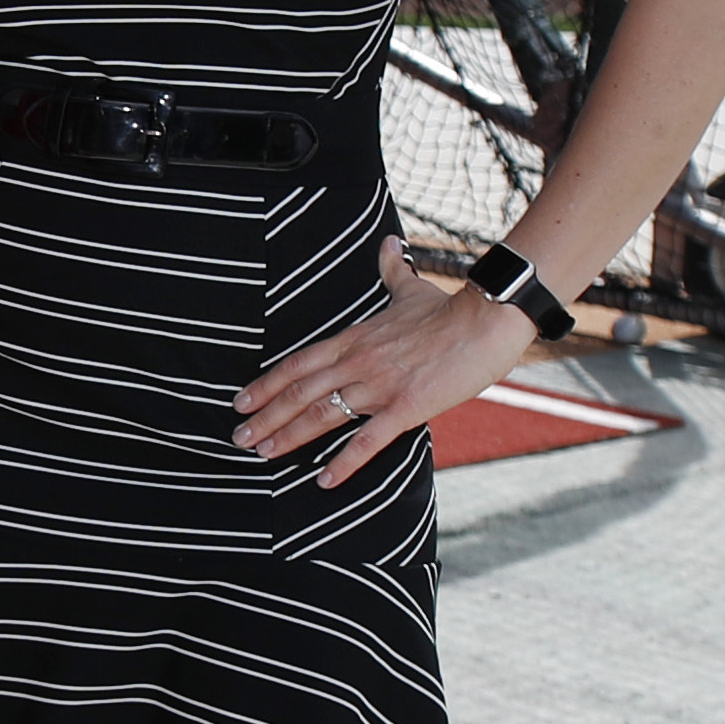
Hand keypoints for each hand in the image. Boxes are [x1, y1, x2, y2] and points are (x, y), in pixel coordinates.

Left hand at [233, 238, 537, 490]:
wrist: (485, 320)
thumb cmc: (449, 307)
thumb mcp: (411, 287)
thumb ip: (392, 270)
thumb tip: (388, 242)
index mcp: (354, 339)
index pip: (298, 363)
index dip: (267, 384)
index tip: (241, 400)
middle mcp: (358, 362)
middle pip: (300, 391)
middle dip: (266, 416)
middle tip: (239, 437)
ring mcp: (380, 386)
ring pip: (323, 414)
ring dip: (290, 436)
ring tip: (263, 454)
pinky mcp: (407, 407)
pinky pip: (368, 440)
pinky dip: (344, 462)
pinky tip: (324, 481)